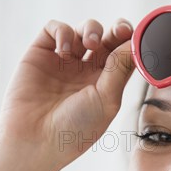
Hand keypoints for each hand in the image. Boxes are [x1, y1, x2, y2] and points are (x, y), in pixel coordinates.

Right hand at [0, 18, 135, 170]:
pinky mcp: (40, 54)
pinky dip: (63, 31)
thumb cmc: (74, 130)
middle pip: (106, 39)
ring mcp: (63, 62)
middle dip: (116, 29)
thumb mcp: (106, 100)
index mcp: (105, 84)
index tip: (135, 38)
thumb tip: (135, 42)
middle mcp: (85, 72)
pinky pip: (54, 29)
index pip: (122, 55)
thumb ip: (120, 69)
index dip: (130, 42)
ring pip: (83, 30)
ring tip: (90, 44)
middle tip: (119, 30)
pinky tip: (65, 50)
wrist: (35, 141)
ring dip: (91, 29)